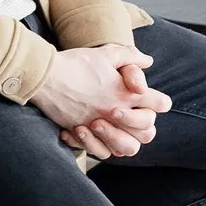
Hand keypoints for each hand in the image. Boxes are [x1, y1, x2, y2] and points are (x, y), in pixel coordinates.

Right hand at [29, 44, 171, 159]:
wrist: (45, 76)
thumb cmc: (76, 63)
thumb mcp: (106, 53)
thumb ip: (130, 57)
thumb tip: (148, 62)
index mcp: (127, 93)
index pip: (160, 104)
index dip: (159, 101)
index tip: (153, 99)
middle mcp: (117, 113)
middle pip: (148, 131)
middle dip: (145, 124)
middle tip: (130, 113)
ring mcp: (100, 127)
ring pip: (127, 148)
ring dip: (124, 139)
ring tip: (113, 127)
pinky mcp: (83, 134)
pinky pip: (101, 152)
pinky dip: (101, 146)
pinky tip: (93, 133)